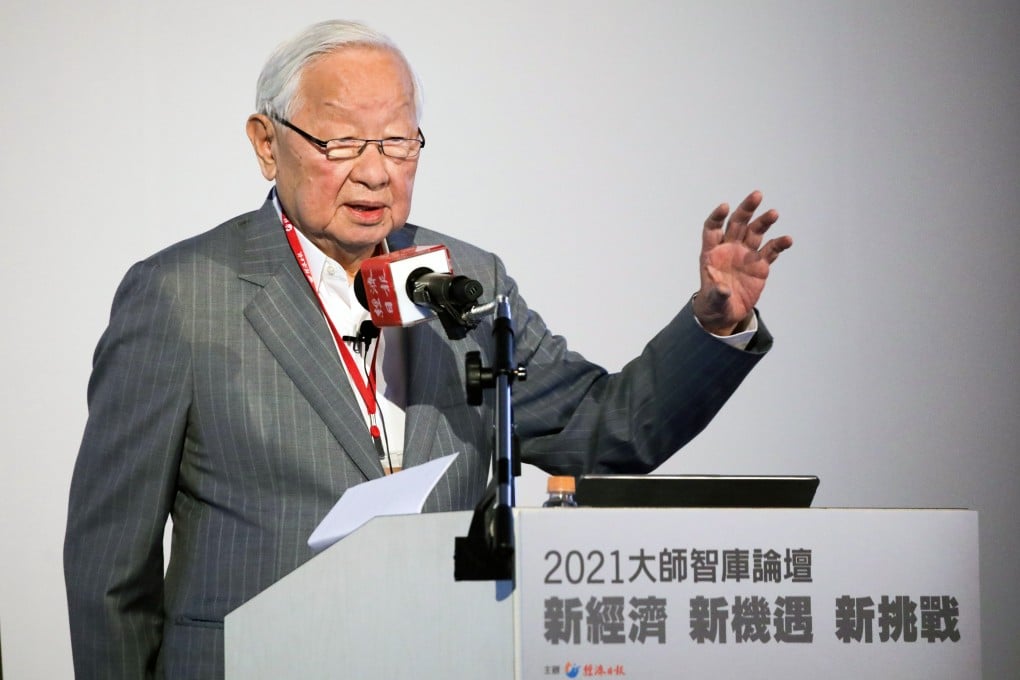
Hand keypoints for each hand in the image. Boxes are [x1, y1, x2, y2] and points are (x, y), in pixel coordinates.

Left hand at [693, 190, 791, 334]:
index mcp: (712, 252)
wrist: (726, 312)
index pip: (712, 228)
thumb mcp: (712, 300)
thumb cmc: (713, 302)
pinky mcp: (760, 265)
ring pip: (755, 232)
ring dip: (764, 222)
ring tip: (773, 213)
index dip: (717, 217)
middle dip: (746, 209)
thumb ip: (716, 293)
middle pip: (737, 223)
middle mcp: (729, 248)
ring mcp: (746, 254)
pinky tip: (787, 240)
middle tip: (757, 195)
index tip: (725, 207)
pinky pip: (770, 251)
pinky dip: (778, 245)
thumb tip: (722, 289)